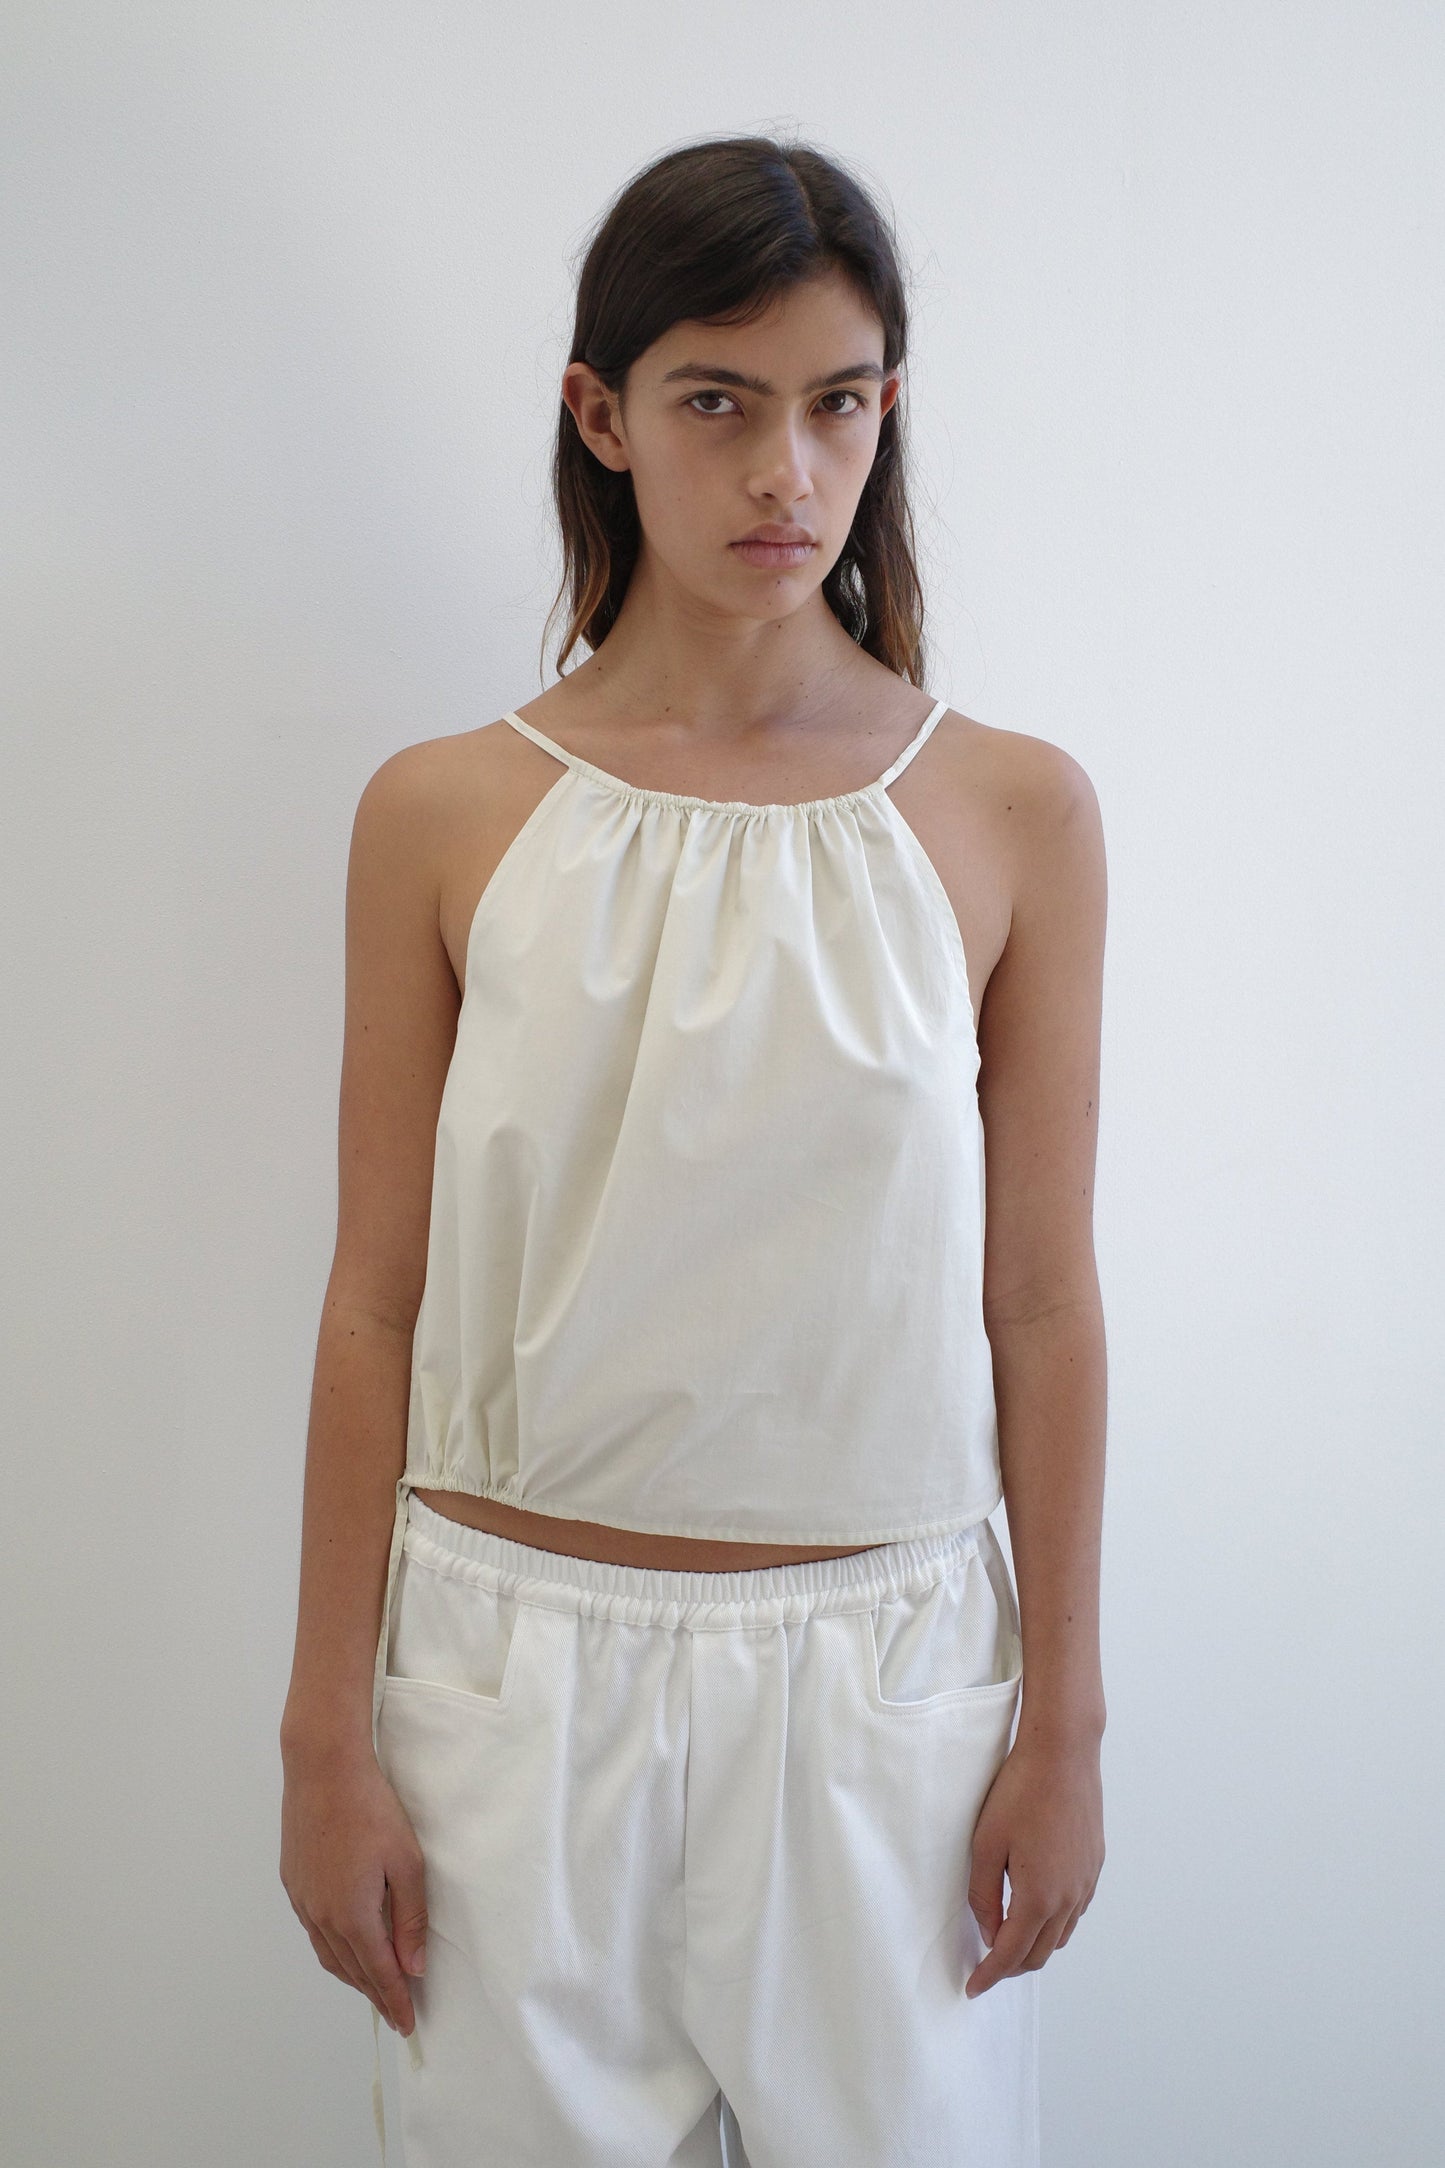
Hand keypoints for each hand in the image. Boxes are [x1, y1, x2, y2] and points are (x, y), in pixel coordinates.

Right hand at [280, 1740, 428, 2034]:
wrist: (322, 1770)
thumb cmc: (371, 1810)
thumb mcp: (407, 1862)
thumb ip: (410, 1918)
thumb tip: (413, 1966)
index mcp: (352, 1916)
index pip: (378, 1973)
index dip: (395, 2000)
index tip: (407, 2023)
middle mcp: (321, 1917)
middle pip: (352, 1970)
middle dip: (376, 1993)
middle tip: (395, 2010)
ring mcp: (303, 1901)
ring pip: (329, 1954)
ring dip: (353, 1974)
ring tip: (374, 1985)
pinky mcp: (293, 1883)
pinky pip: (315, 1932)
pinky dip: (334, 1949)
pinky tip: (346, 1945)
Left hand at [964, 1730, 1103, 1997]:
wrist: (1064, 1754)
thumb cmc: (1019, 1792)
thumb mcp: (985, 1843)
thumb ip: (983, 1894)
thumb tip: (988, 1931)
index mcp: (1038, 1897)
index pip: (1011, 1954)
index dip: (990, 1975)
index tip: (972, 1988)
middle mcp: (1069, 1898)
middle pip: (1040, 1953)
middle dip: (1012, 1966)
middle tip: (986, 1965)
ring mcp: (1086, 1882)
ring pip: (1061, 1935)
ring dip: (1035, 1946)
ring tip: (1008, 1938)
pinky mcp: (1095, 1865)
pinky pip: (1075, 1911)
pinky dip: (1054, 1924)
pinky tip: (1037, 1909)